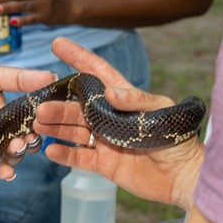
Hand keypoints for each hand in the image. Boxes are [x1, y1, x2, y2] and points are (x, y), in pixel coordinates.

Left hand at [0, 61, 55, 190]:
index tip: (34, 133)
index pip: (25, 135)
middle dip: (17, 154)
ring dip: (0, 173)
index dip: (32, 137)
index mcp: (3, 123)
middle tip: (17, 146)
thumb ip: (18, 78)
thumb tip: (51, 76)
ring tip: (6, 171)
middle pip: (11, 155)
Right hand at [36, 37, 204, 208]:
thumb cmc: (179, 139)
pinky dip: (65, 154)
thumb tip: (109, 92)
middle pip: (78, 107)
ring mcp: (106, 140)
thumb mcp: (161, 113)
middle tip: (40, 106)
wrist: (185, 178)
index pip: (97, 73)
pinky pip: (80, 157)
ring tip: (37, 123)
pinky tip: (50, 149)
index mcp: (124, 98)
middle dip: (58, 104)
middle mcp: (111, 117)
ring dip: (56, 126)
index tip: (58, 44)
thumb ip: (136, 101)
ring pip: (75, 130)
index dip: (78, 57)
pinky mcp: (106, 164)